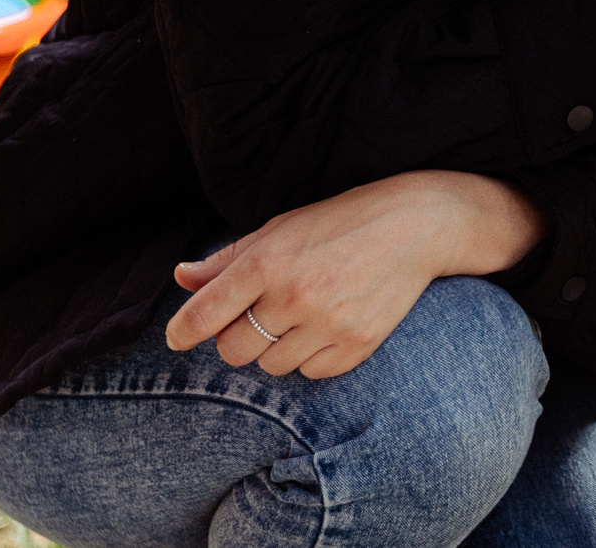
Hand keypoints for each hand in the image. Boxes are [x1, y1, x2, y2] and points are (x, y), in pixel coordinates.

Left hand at [165, 171, 542, 379]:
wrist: (418, 225)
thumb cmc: (341, 221)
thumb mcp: (281, 228)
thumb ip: (228, 259)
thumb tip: (181, 279)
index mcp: (268, 261)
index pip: (204, 315)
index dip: (182, 332)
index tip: (178, 337)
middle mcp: (295, 296)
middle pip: (232, 350)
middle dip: (238, 336)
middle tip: (262, 313)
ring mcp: (328, 324)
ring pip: (270, 366)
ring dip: (276, 348)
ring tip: (301, 316)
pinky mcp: (357, 345)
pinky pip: (310, 374)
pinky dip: (310, 357)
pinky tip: (327, 326)